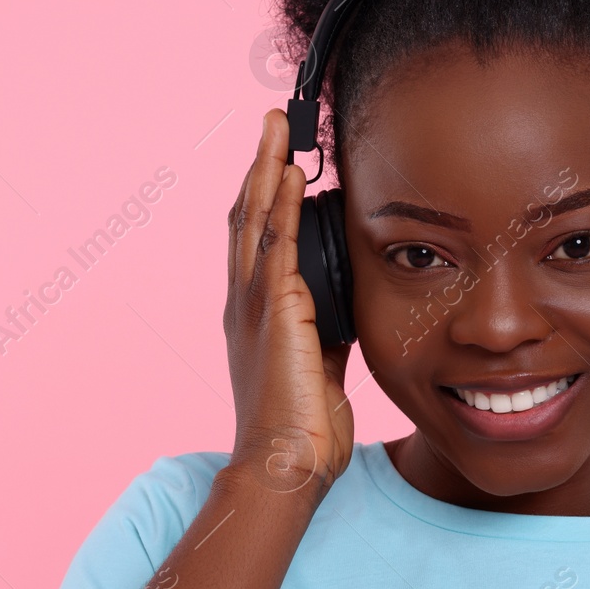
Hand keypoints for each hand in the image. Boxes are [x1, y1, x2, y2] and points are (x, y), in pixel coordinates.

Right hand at [223, 108, 354, 500]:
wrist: (286, 466)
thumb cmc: (304, 428)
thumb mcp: (321, 364)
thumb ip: (327, 328)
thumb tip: (345, 304)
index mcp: (254, 315)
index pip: (255, 240)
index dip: (263, 196)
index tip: (278, 159)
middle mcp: (244, 302)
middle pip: (246, 217)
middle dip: (259, 166)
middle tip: (272, 122)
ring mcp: (253, 305)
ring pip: (254, 219)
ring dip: (265, 168)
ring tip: (276, 125)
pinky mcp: (274, 312)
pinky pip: (275, 245)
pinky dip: (279, 204)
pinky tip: (288, 172)